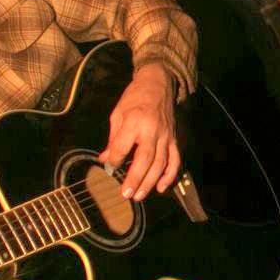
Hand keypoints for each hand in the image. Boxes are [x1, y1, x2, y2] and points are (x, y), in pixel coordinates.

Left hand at [99, 63, 178, 200]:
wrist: (159, 83)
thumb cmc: (134, 97)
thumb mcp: (118, 113)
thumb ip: (113, 138)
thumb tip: (105, 160)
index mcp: (134, 121)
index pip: (122, 146)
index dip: (114, 160)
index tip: (109, 167)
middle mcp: (152, 130)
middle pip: (144, 159)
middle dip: (134, 178)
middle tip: (126, 194)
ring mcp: (166, 135)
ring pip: (160, 163)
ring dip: (150, 181)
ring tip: (139, 195)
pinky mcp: (174, 139)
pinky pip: (175, 159)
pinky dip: (170, 175)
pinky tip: (161, 187)